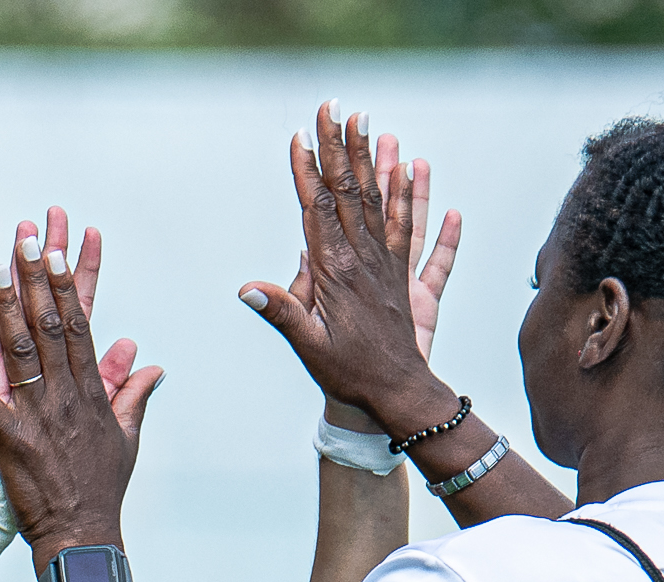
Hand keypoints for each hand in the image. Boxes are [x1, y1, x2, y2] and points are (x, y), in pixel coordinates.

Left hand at [0, 222, 165, 563]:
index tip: (58, 252)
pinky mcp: (11, 440)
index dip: (67, 285)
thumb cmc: (100, 489)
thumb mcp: (126, 439)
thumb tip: (148, 364)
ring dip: (4, 309)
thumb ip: (133, 396)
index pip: (79, 326)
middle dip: (36, 279)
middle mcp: (65, 395)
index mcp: (90, 391)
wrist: (81, 534)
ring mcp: (37, 415)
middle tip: (26, 239)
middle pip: (50, 325)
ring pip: (19, 351)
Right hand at [240, 103, 463, 431]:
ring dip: (373, 158)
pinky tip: (415, 168)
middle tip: (335, 107)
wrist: (396, 392)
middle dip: (340, 147)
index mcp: (335, 272)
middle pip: (350, 192)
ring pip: (380, 200)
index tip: (302, 136)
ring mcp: (387, 263)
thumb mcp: (308, 346)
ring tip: (370, 122)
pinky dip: (412, 195)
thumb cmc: (347, 373)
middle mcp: (364, 259)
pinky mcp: (404, 273)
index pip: (319, 209)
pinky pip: (411, 226)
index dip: (309, 171)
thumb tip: (249, 288)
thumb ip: (283, 312)